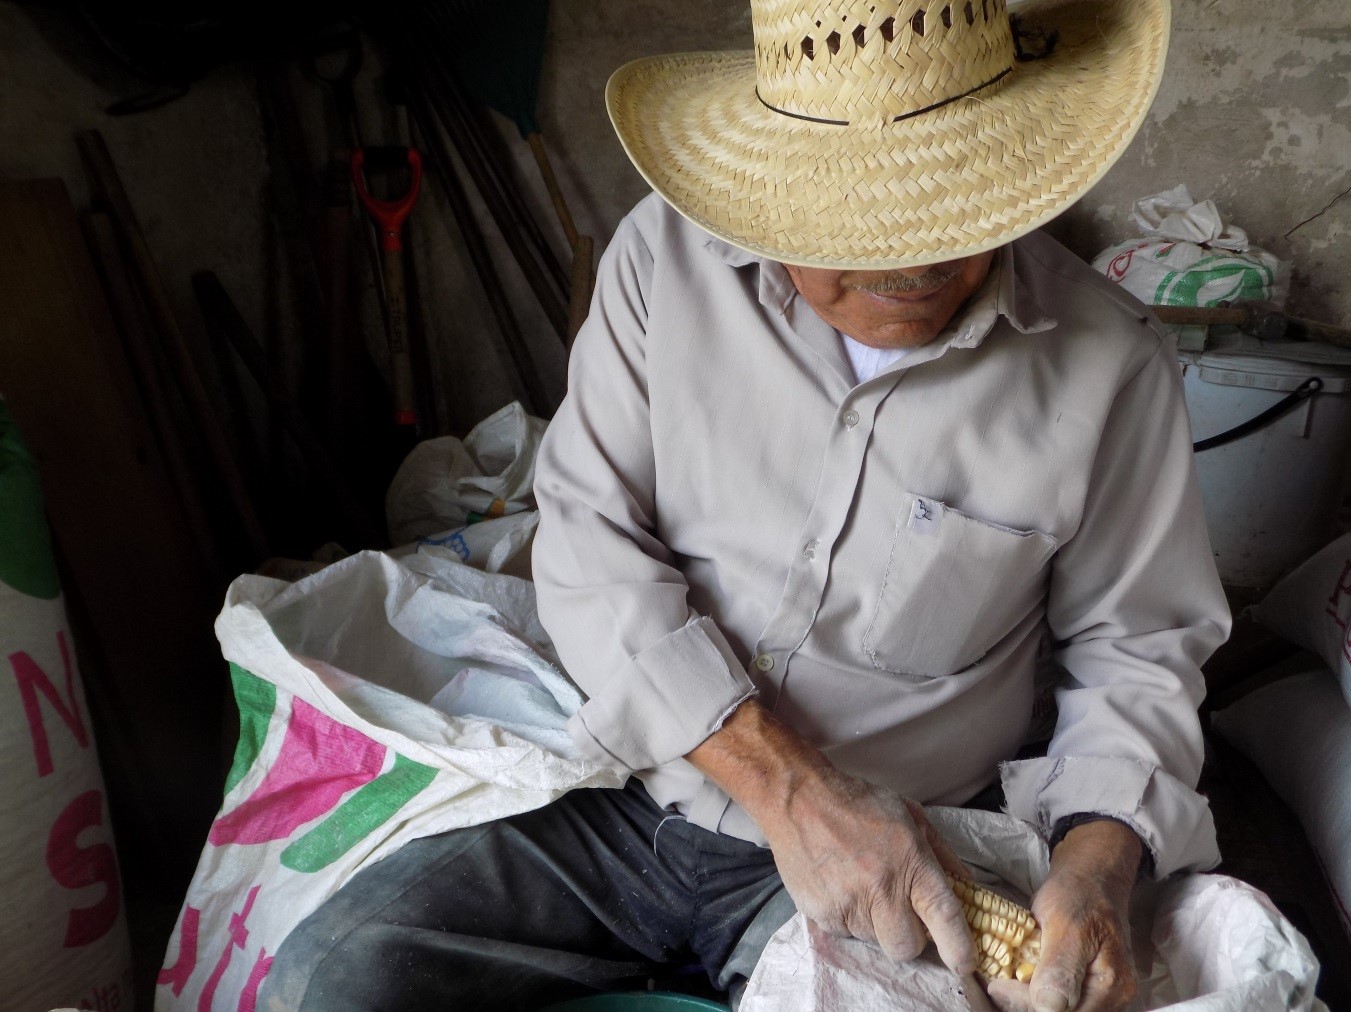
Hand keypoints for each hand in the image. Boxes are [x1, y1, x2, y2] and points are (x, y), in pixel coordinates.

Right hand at [686, 701, 975, 974]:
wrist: (798, 799)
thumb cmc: (857, 803)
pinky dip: (848, 916)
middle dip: (909, 937)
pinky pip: (845, 932)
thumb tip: (966, 887)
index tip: (965, 964)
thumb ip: (941, 854)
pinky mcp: (821, 913)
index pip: (945, 918)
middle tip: (900, 911)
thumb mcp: (911, 816)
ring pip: (874, 940)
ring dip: (875, 921)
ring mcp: (848, 905)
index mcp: (911, 863)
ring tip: (860, 884)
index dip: (960, 949)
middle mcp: (881, 889)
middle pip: (907, 947)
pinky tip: (839, 884)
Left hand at [986, 820, 1141, 1011]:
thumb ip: (1061, 969)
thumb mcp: (1066, 925)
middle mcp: (1113, 998)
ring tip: (1004, 985)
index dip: (1025, 1003)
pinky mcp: (1090, 987)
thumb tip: (1048, 1007)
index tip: (995, 986)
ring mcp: (1103, 994)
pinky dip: (1037, 994)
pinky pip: (1063, 1000)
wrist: (1091, 877)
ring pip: (1061, 1010)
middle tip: (996, 986)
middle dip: (1026, 1005)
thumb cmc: (1078, 895)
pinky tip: (1020, 982)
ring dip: (1030, 1002)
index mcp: (1111, 985)